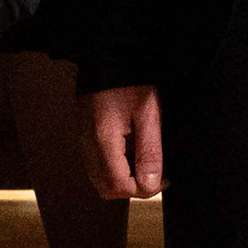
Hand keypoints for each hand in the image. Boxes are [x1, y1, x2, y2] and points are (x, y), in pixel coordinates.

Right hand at [84, 83, 165, 198]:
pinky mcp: (86, 135)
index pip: (118, 186)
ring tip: (145, 162)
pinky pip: (98, 164)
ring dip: (124, 179)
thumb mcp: (148, 114)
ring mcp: (85, 140)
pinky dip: (116, 168)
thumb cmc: (129, 80)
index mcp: (103, 140)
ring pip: (100, 179)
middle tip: (155, 175)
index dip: (143, 190)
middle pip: (106, 189)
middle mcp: (89, 144)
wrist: (108, 56)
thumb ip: (150, 152)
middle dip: (133, 189)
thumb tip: (152, 183)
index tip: (162, 180)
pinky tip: (131, 152)